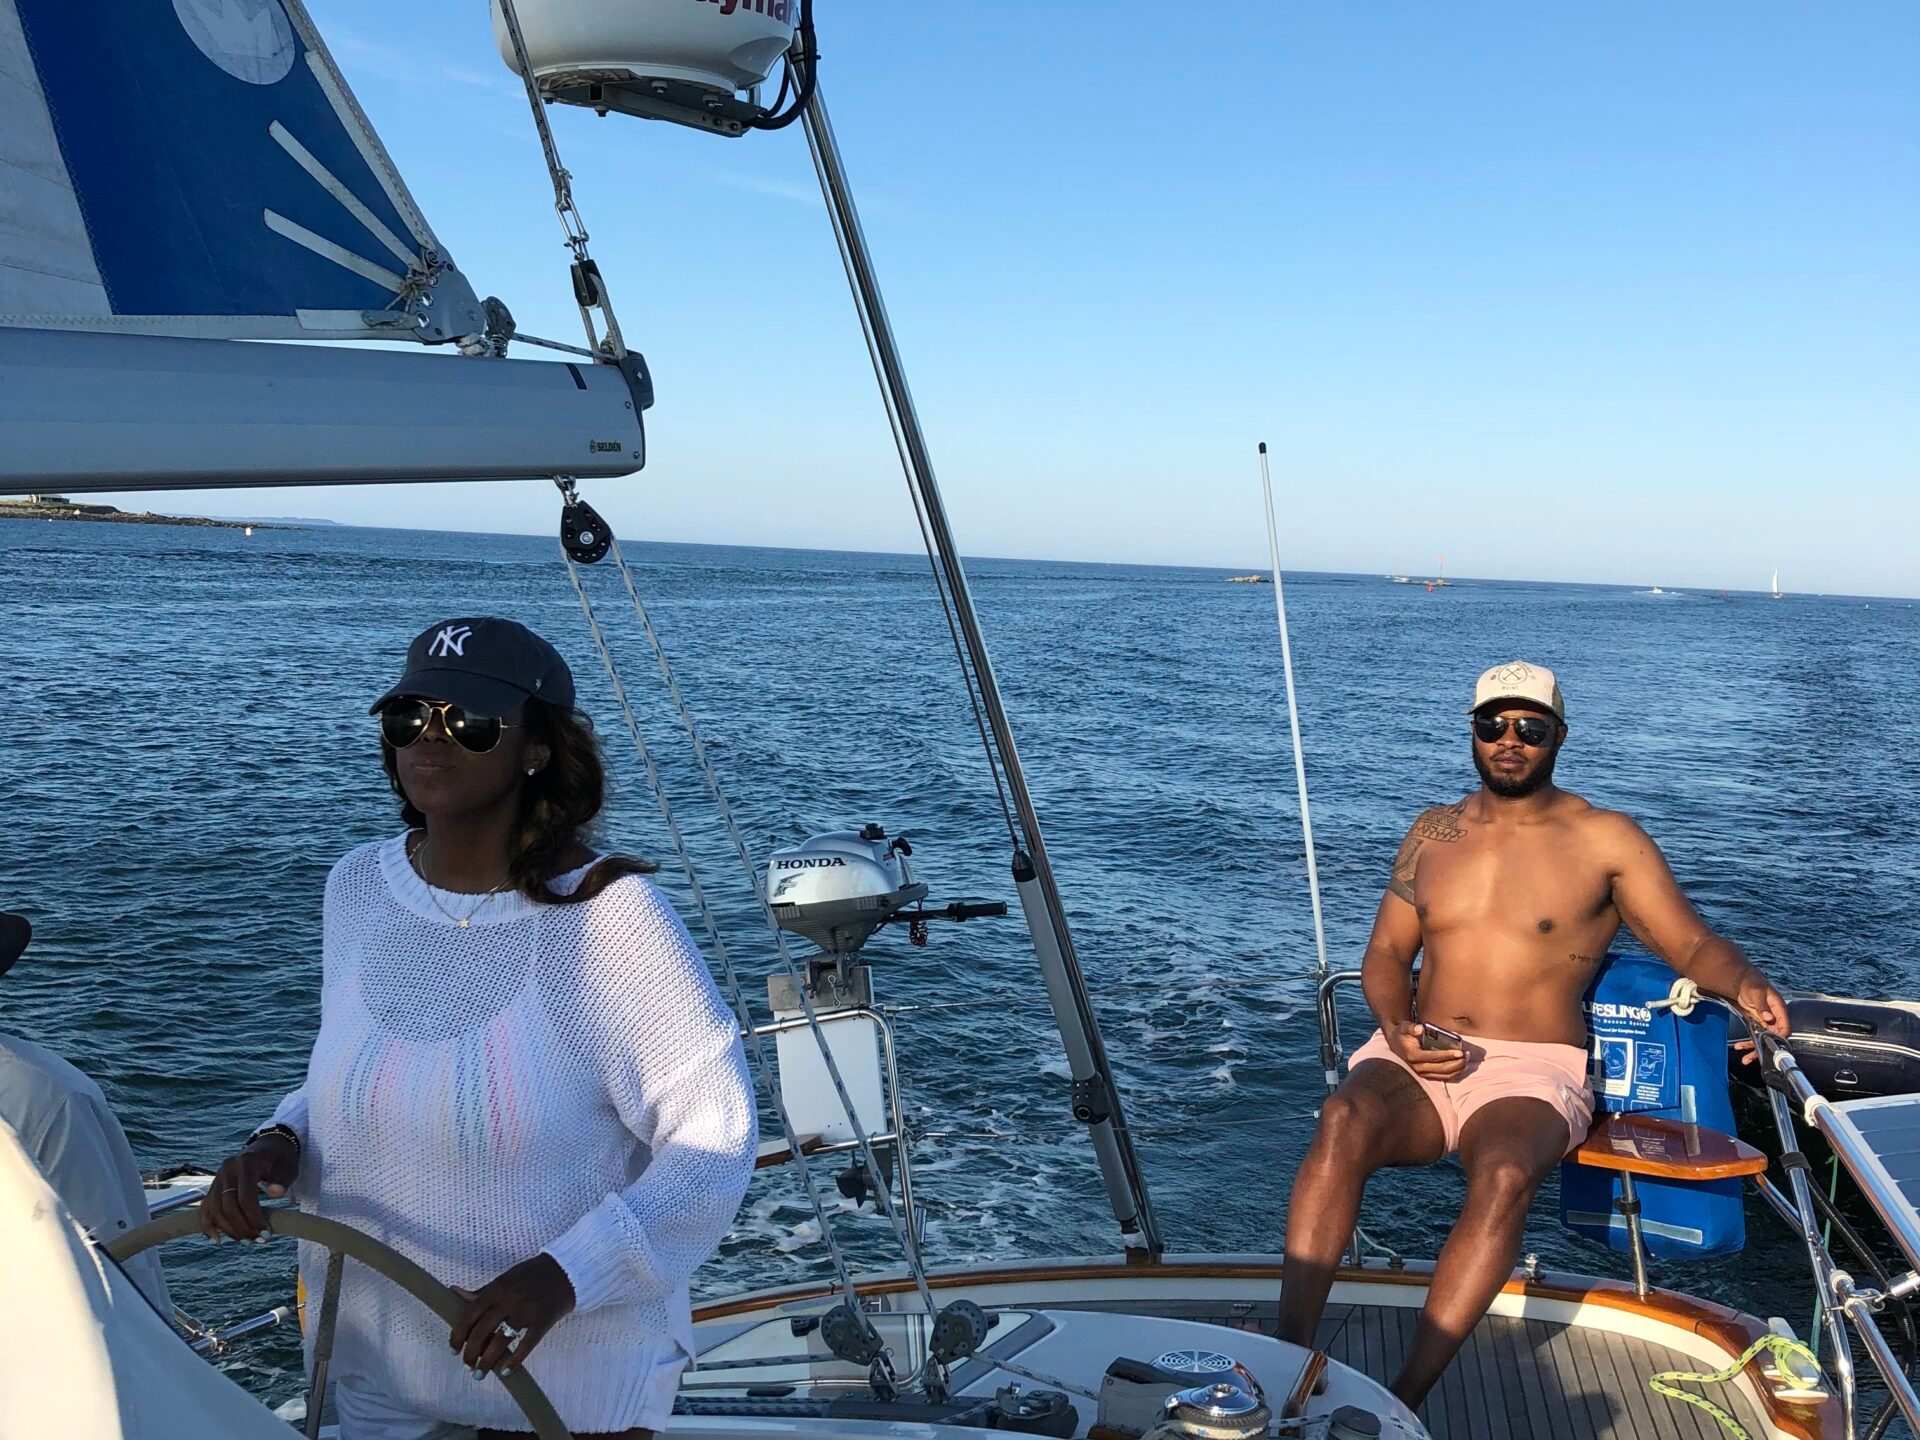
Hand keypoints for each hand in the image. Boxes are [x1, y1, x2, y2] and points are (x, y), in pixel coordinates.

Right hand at [198, 1135, 298, 1241]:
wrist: (268, 1146)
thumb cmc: (280, 1159)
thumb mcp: (288, 1166)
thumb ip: (282, 1180)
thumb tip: (276, 1193)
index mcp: (247, 1162)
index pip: (245, 1196)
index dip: (254, 1218)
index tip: (265, 1233)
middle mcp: (227, 1169)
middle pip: (227, 1206)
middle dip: (241, 1227)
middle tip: (257, 1240)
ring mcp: (217, 1177)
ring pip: (214, 1209)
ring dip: (228, 1229)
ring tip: (245, 1241)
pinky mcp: (213, 1186)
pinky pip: (205, 1208)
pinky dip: (208, 1225)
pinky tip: (217, 1239)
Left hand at [450, 1253, 575, 1377]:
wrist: (566, 1271)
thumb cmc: (530, 1276)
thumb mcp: (503, 1280)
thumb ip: (480, 1292)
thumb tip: (453, 1292)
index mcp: (497, 1288)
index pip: (469, 1315)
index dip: (458, 1335)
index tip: (454, 1349)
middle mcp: (509, 1299)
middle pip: (482, 1331)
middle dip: (471, 1353)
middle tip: (467, 1365)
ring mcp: (527, 1311)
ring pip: (500, 1341)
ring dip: (487, 1362)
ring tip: (480, 1373)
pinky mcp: (543, 1321)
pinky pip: (525, 1346)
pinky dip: (513, 1361)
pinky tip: (505, 1371)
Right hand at [1385, 1020, 1466, 1081]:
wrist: (1396, 1043)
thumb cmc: (1402, 1034)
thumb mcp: (1404, 1027)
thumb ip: (1411, 1027)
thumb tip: (1419, 1029)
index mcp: (1412, 1056)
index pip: (1433, 1057)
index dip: (1447, 1055)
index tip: (1460, 1052)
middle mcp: (1417, 1068)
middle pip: (1441, 1069)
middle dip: (1456, 1063)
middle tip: (1466, 1055)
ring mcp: (1422, 1074)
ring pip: (1444, 1076)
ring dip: (1457, 1069)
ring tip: (1466, 1060)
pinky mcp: (1426, 1076)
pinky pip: (1443, 1078)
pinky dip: (1454, 1074)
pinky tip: (1461, 1067)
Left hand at [1731, 971, 1790, 1064]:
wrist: (1741, 979)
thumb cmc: (1752, 982)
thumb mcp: (1756, 991)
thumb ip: (1762, 1005)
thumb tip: (1768, 1017)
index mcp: (1779, 1009)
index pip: (1785, 1028)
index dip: (1780, 1038)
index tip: (1771, 1045)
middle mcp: (1774, 1017)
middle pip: (1774, 1037)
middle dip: (1765, 1049)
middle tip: (1755, 1056)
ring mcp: (1766, 1021)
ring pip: (1765, 1039)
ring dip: (1755, 1049)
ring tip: (1746, 1058)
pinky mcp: (1757, 1023)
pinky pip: (1756, 1035)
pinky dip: (1749, 1042)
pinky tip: (1740, 1047)